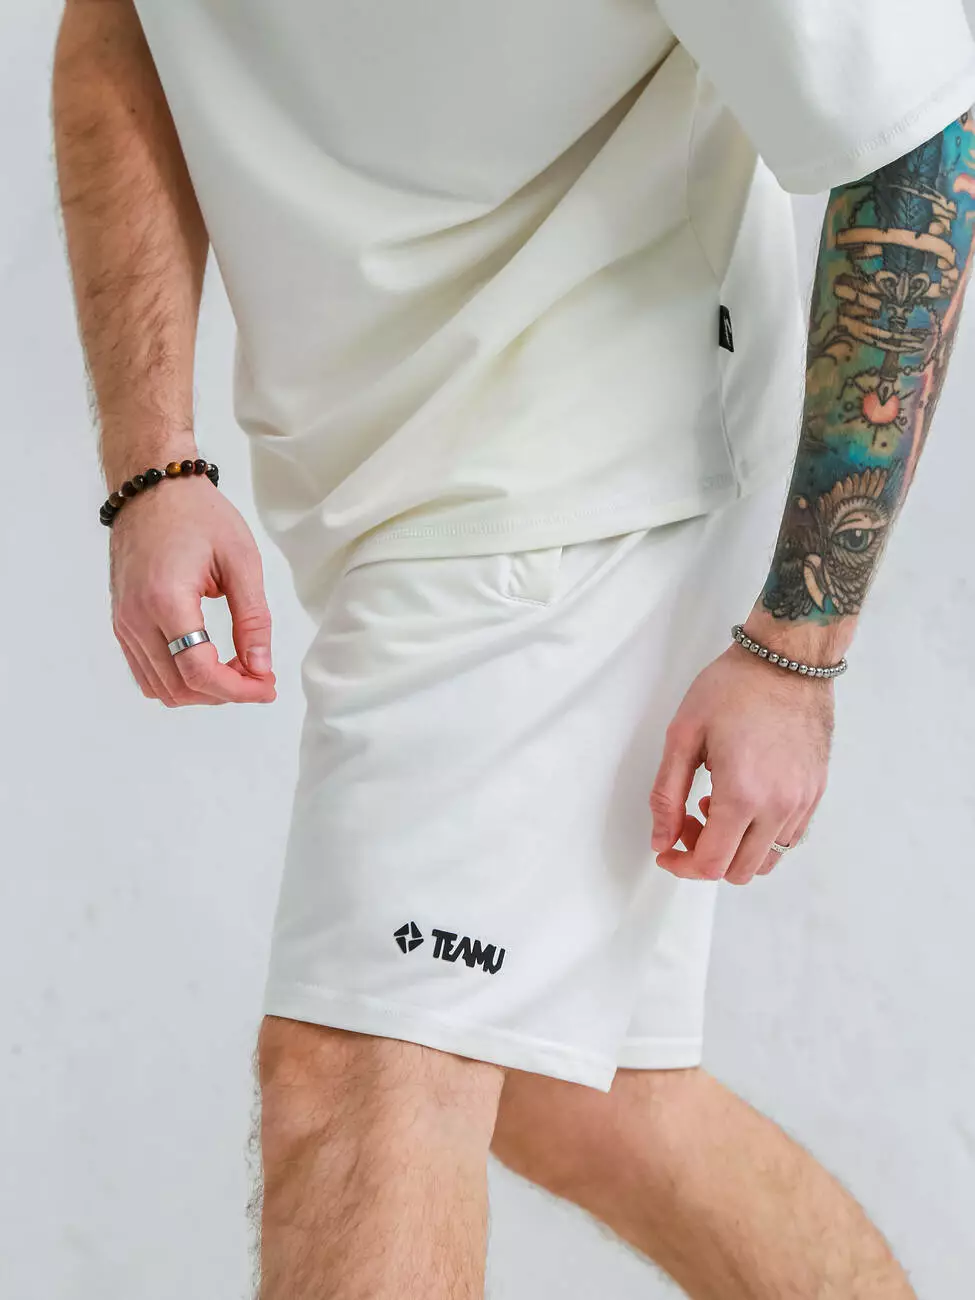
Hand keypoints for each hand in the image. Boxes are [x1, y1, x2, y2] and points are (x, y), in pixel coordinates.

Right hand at [109, 473, 275, 706]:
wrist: (151, 488)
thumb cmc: (197, 514)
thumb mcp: (241, 561)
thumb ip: (253, 618)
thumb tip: (260, 666)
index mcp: (166, 600)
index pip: (199, 672)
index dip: (238, 690)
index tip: (267, 686)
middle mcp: (136, 618)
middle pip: (180, 688)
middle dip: (225, 692)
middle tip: (259, 675)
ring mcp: (123, 622)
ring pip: (160, 688)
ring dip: (202, 690)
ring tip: (237, 669)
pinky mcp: (122, 622)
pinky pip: (146, 671)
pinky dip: (179, 679)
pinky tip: (209, 662)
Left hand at [649, 644, 832, 884]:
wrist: (787, 659)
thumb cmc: (735, 687)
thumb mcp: (684, 735)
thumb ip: (667, 794)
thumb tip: (661, 839)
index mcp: (743, 795)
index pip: (711, 864)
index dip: (682, 866)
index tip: (666, 851)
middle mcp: (780, 807)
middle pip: (739, 871)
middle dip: (706, 857)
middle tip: (687, 822)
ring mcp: (803, 802)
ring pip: (767, 860)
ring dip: (735, 848)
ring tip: (715, 807)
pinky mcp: (816, 792)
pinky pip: (789, 838)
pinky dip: (761, 835)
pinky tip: (744, 800)